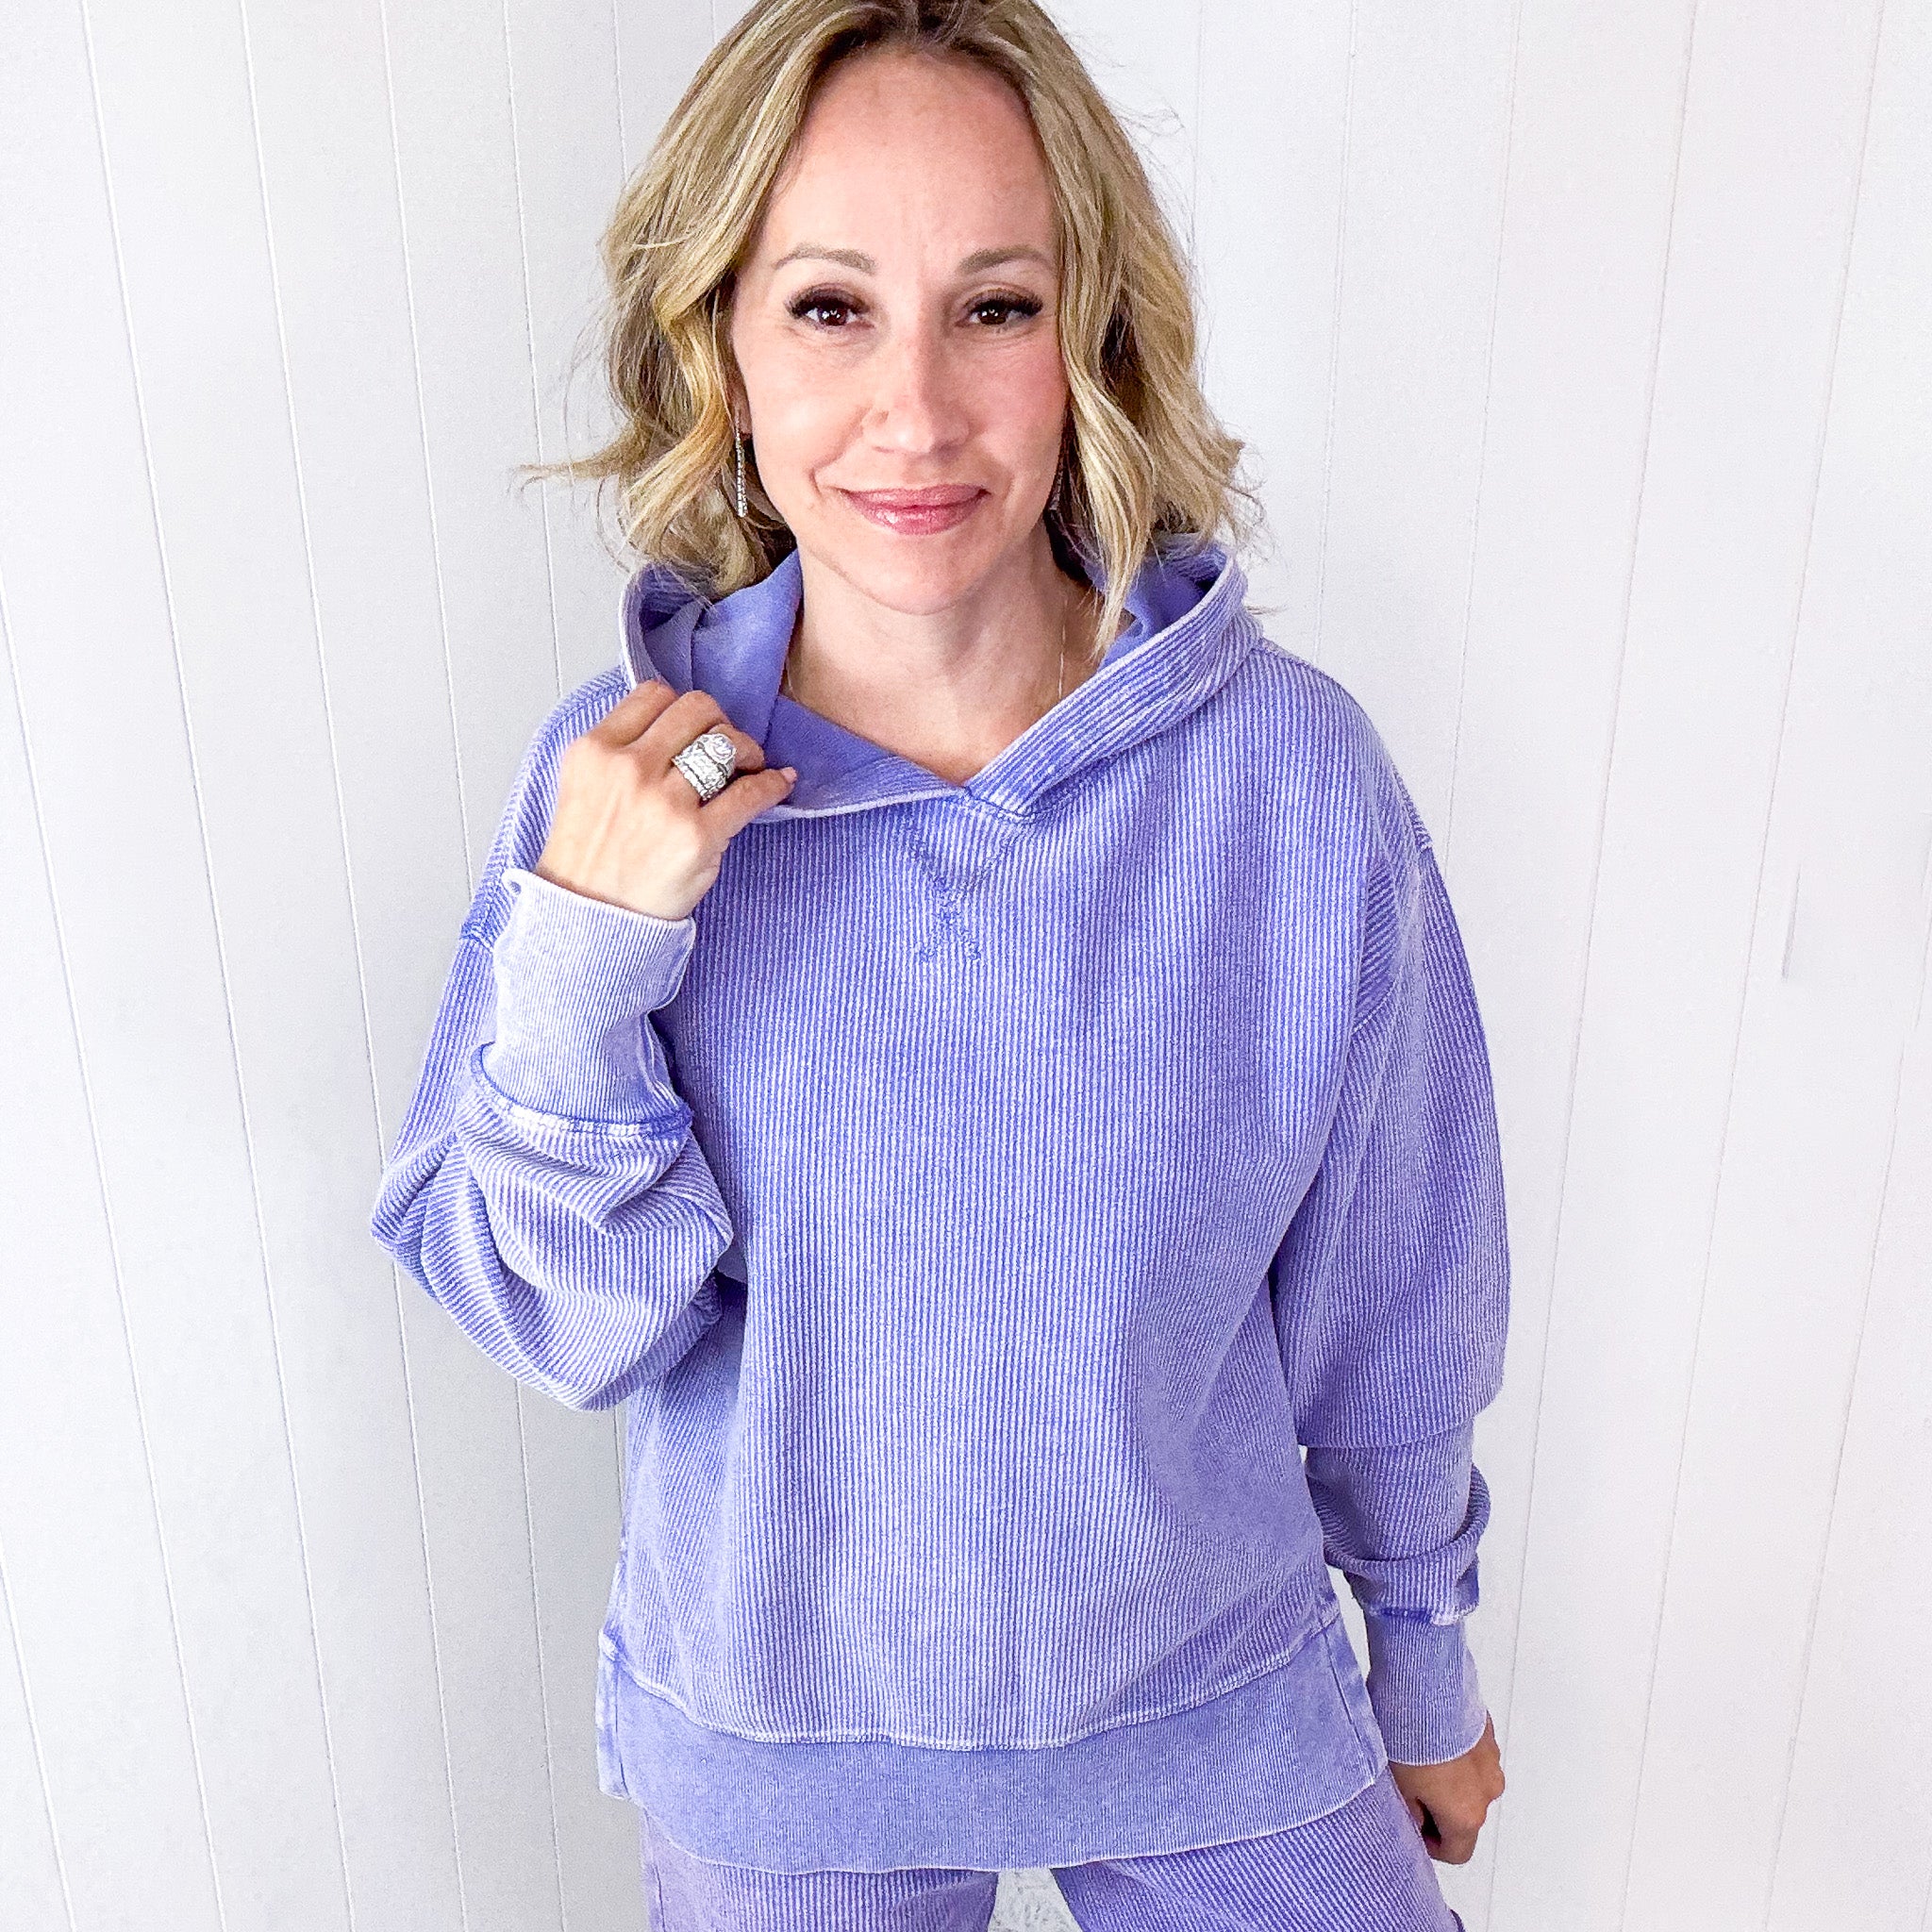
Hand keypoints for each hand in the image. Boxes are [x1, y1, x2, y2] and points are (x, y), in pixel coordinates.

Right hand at [534, 680, 795, 921]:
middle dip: (718, 722)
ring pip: (725, 741)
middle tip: (726, 745)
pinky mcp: (697, 837)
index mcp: (595, 751)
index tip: (692, 727)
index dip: (680, 709)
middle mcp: (628, 768)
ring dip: (747, 748)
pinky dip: (773, 784)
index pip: (653, 695)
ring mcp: (664, 802)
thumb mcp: (585, 788)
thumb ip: (621, 752)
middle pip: (696, 709)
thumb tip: (678, 730)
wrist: (589, 920)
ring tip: (749, 764)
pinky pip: (751, 792)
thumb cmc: (590, 861)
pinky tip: (780, 783)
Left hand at [1388, 1712, 1504, 1863]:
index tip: (1412, 1824)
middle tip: (1407, 1784)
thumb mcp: (1395, 1785)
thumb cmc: (1407, 1733)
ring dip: (1447, 1776)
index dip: (1429, 1842)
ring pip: (1468, 1782)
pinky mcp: (1486, 1730)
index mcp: (1467, 1815)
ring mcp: (1490, 1758)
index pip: (1456, 1852)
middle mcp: (1487, 1790)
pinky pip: (1470, 1752)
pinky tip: (1428, 1733)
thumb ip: (1409, 1813)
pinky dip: (1454, 1751)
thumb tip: (1416, 1816)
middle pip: (1464, 1815)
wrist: (1422, 1681)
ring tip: (1415, 1752)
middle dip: (1437, 1806)